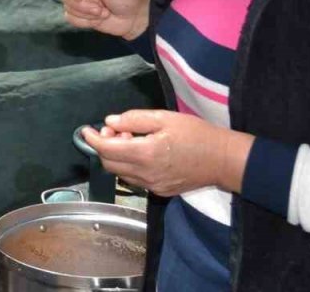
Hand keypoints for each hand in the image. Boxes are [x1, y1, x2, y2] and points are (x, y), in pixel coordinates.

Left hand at [80, 110, 253, 196]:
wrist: (223, 160)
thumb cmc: (196, 134)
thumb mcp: (164, 118)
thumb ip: (134, 119)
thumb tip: (110, 121)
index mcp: (145, 154)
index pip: (107, 149)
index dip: (93, 139)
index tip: (86, 130)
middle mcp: (145, 174)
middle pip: (109, 164)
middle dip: (104, 146)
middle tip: (115, 129)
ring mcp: (153, 186)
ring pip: (121, 173)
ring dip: (117, 156)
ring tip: (131, 138)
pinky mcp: (161, 191)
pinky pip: (135, 180)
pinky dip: (129, 165)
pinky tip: (142, 152)